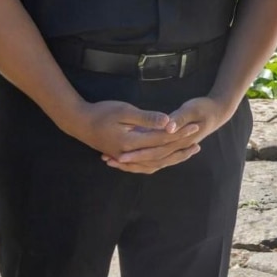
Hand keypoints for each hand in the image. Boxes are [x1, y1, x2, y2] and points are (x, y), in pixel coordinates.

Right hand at [67, 100, 201, 173]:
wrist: (78, 122)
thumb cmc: (101, 112)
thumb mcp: (124, 111)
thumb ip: (146, 118)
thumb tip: (168, 122)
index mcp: (132, 142)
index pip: (162, 140)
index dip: (179, 134)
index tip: (195, 126)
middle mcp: (130, 154)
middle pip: (161, 153)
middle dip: (180, 147)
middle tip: (198, 142)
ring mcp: (125, 157)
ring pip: (154, 163)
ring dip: (172, 158)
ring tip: (188, 152)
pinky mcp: (123, 156)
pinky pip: (144, 165)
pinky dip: (158, 163)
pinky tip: (166, 159)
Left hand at [102, 95, 234, 173]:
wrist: (219, 110)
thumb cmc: (205, 107)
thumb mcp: (192, 108)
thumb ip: (178, 118)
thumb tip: (167, 127)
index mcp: (181, 140)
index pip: (157, 151)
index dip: (138, 153)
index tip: (121, 154)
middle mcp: (177, 148)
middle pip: (152, 160)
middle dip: (131, 161)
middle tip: (110, 160)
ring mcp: (175, 148)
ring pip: (153, 162)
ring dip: (134, 163)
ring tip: (113, 161)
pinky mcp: (172, 144)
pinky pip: (155, 157)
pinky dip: (141, 158)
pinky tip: (127, 155)